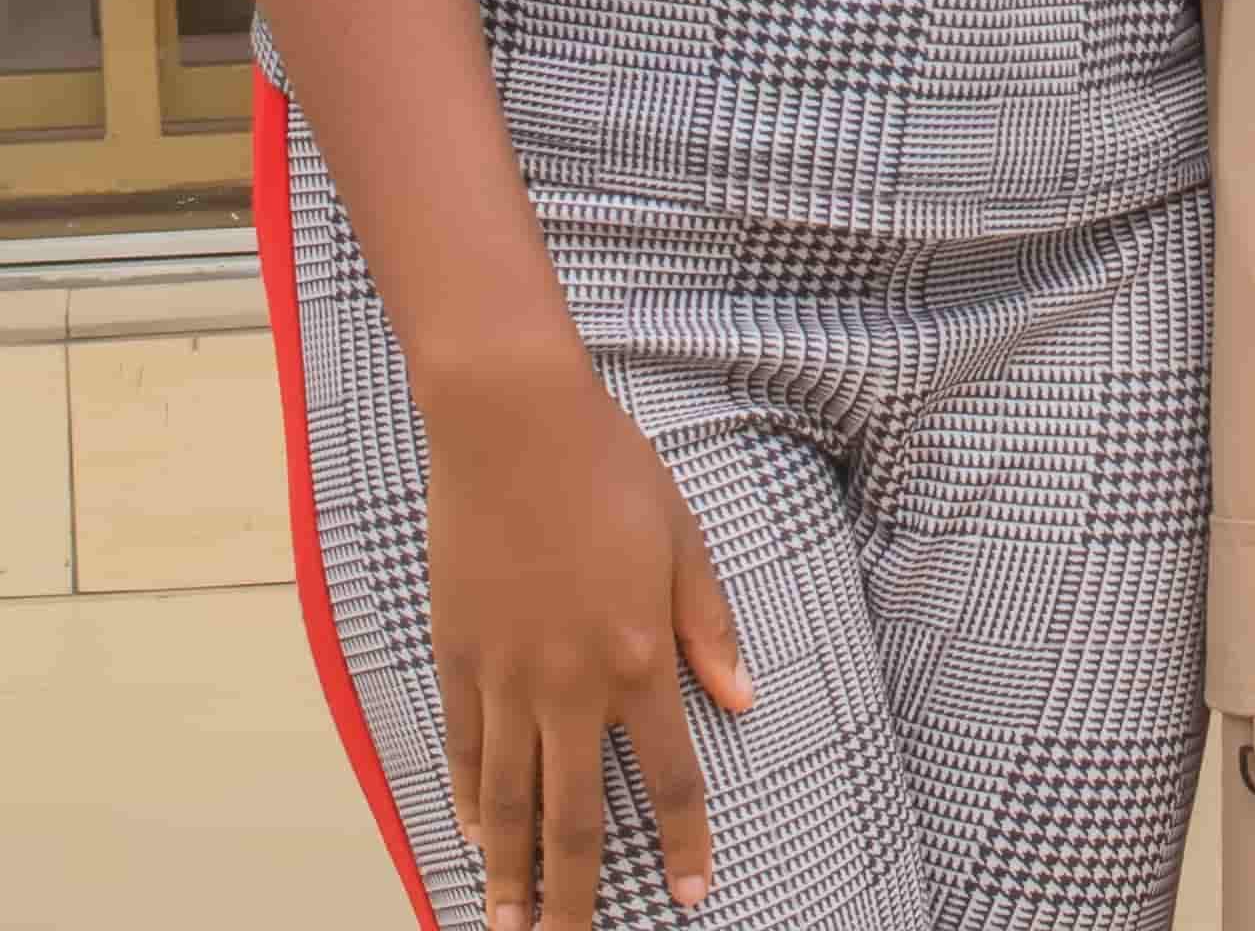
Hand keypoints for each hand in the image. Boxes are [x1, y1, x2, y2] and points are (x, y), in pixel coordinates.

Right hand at [426, 355, 749, 923]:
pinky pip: (465, 753)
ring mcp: (507, 678)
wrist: (514, 428)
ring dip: (511, 873)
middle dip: (576, 897)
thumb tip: (742, 700)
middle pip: (575, 818)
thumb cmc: (611, 472)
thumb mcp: (684, 541)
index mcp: (639, 657)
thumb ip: (708, 629)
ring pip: (509, 803)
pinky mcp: (460, 660)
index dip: (681, 842)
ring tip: (510, 925)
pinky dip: (471, 803)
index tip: (688, 893)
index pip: (670, 776)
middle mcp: (570, 685)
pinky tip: (477, 838)